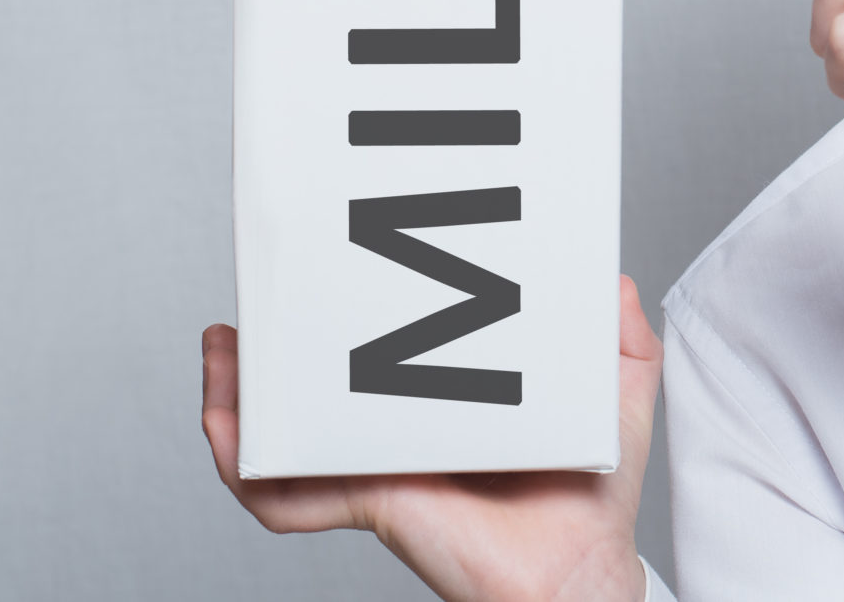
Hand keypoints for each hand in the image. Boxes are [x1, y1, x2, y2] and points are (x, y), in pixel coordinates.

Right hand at [200, 275, 659, 601]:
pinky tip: (225, 424)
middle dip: (276, 352)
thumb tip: (612, 278)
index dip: (351, 322)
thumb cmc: (594, 498)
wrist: (582, 572)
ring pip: (286, 439)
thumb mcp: (617, 396)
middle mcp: (404, 436)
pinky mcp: (371, 500)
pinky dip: (247, 465)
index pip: (384, 360)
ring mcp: (379, 469)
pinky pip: (288, 494)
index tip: (332, 271)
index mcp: (446, 405)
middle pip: (320, 392)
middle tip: (258, 302)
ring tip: (224, 350)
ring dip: (241, 398)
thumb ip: (618, 335)